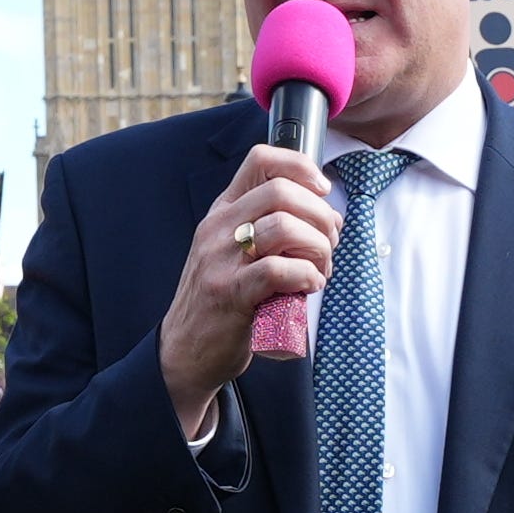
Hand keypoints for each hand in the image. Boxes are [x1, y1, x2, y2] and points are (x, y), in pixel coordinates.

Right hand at [163, 144, 341, 435]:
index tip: (322, 192)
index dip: (300, 167)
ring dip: (318, 249)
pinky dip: (306, 276)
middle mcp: (219, 228)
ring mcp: (220, 259)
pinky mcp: (230, 293)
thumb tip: (328, 215)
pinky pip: (279, 270)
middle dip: (320, 216)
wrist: (185, 352)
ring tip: (319, 270)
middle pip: (281, 191)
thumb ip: (271, 228)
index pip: (260, 160)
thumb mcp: (236, 253)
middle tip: (328, 244)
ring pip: (284, 227)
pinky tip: (308, 287)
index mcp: (223, 212)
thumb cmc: (223, 302)